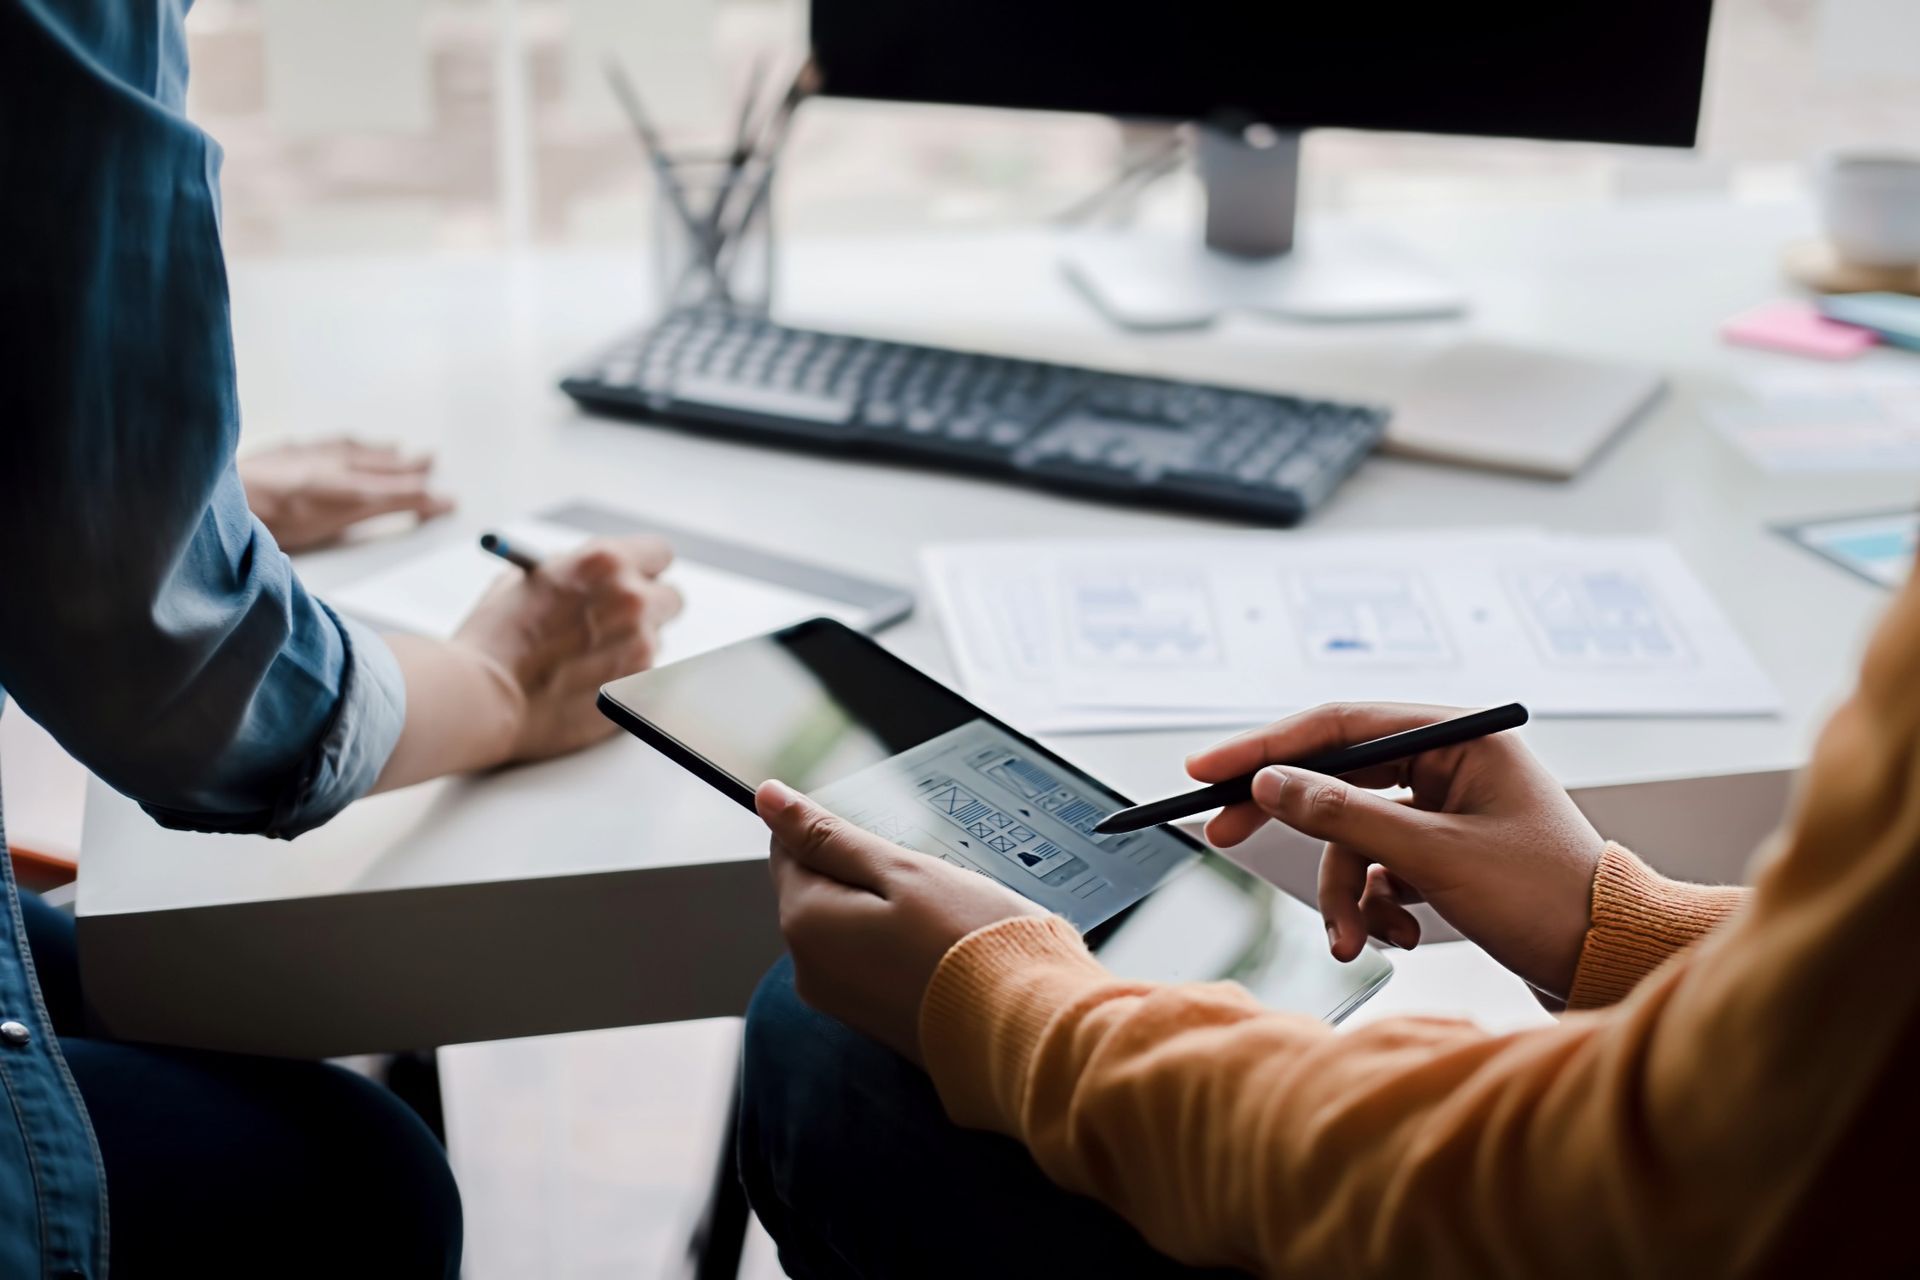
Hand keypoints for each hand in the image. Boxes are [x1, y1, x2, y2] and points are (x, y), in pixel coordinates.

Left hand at [239, 438, 455, 551]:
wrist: (224, 497)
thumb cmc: (272, 521)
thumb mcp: (335, 527)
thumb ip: (376, 513)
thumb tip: (418, 504)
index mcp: (349, 485)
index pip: (398, 491)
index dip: (424, 497)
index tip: (448, 500)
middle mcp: (334, 464)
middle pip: (380, 464)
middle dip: (408, 465)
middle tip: (430, 459)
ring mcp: (307, 456)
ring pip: (354, 449)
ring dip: (377, 450)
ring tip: (395, 448)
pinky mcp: (281, 453)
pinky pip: (322, 444)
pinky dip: (340, 444)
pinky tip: (336, 444)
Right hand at [453, 536, 683, 763]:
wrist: (482, 697)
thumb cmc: (495, 639)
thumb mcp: (527, 581)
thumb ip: (571, 572)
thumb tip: (593, 577)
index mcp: (605, 562)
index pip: (659, 553)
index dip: (645, 569)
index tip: (636, 580)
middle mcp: (633, 600)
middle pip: (670, 598)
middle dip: (649, 609)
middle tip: (619, 623)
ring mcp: (641, 646)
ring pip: (655, 642)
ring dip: (631, 648)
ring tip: (584, 663)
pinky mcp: (640, 688)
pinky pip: (644, 678)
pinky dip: (623, 681)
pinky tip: (585, 686)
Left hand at [758, 780, 1045, 1063]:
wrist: (1026, 1025)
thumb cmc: (971, 943)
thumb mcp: (900, 869)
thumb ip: (828, 835)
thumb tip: (768, 798)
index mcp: (806, 922)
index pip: (789, 850)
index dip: (840, 836)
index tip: (887, 845)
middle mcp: (809, 968)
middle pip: (820, 891)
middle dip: (866, 875)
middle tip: (927, 885)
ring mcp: (840, 1000)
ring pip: (849, 925)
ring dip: (886, 911)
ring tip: (941, 920)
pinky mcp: (872, 1020)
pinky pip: (871, 961)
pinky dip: (900, 945)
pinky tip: (942, 948)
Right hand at [1188, 703, 1603, 998]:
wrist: (1613, 964)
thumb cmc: (1548, 899)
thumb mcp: (1435, 856)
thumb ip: (1345, 815)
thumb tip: (1270, 784)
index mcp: (1460, 737)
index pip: (1340, 725)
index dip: (1266, 747)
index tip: (1206, 771)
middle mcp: (1451, 763)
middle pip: (1338, 779)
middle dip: (1292, 824)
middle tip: (1223, 837)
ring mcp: (1447, 810)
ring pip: (1355, 838)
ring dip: (1346, 892)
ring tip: (1356, 940)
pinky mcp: (1446, 854)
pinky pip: (1380, 868)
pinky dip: (1377, 904)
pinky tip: (1398, 934)